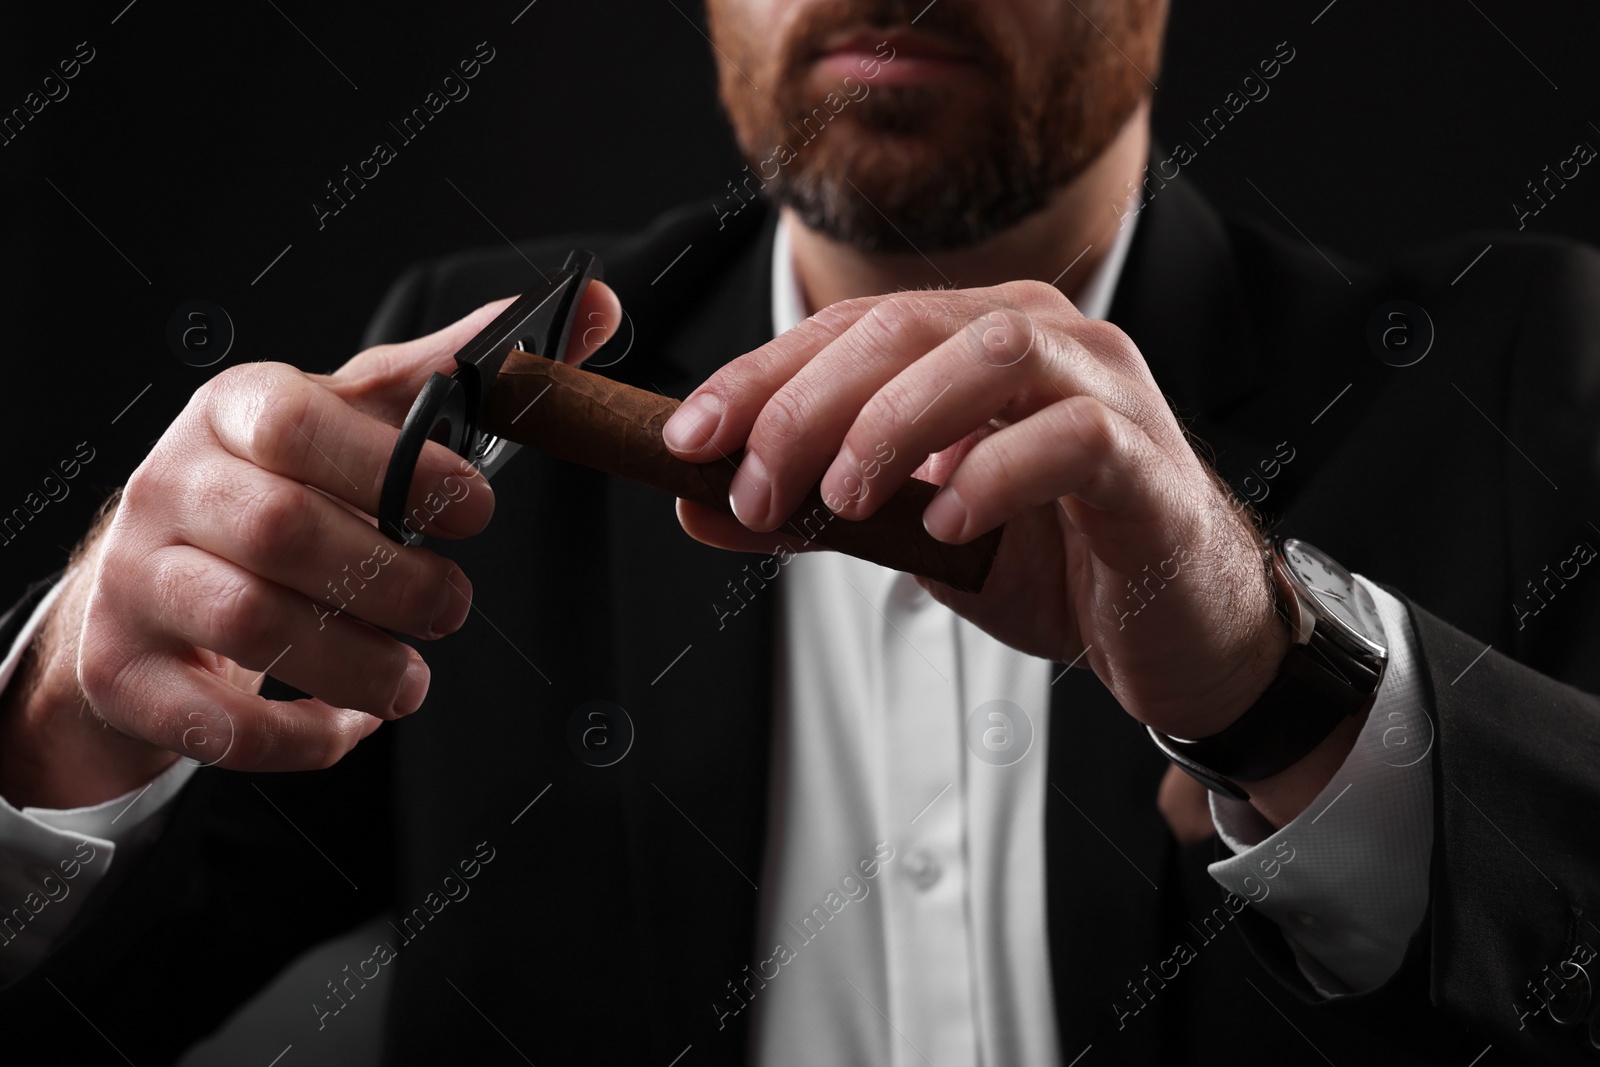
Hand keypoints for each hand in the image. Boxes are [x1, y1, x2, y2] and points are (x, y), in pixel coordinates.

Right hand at [0, 283, 620, 808]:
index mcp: (233, 413)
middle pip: (284, 531)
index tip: (478, 508)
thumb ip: (459, 374)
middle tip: (454, 606)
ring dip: (360, 663)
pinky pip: (216, 723)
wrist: (136, 588)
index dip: (401, 465)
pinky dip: (302, 736)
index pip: (300, 419)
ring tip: (414, 678)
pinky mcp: (120, 672)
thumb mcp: (353, 422)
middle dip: (396, 580)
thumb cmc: (273, 494)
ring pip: (253, 626)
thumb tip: (595, 309)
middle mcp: (169, 485)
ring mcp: (132, 580)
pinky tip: (348, 721)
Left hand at [662, 282, 1286, 742]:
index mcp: (972, 341)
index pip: (848, 330)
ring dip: (896, 422)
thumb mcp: (909, 540)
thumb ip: (814, 515)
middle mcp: (1039, 338)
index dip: (760, 376)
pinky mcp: (1147, 459)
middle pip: (906, 329)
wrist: (1176, 627)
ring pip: (990, 355)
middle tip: (756, 486)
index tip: (688, 438)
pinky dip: (994, 474)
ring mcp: (1103, 388)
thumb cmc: (1053, 560)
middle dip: (809, 404)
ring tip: (843, 498)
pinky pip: (1071, 438)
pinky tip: (947, 526)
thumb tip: (695, 503)